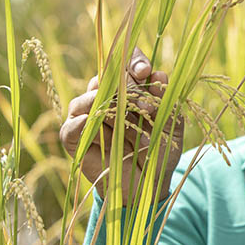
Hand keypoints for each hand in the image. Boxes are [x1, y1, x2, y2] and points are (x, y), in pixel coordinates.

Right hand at [60, 48, 184, 205]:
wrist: (149, 184)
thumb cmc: (160, 150)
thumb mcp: (172, 126)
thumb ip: (166, 102)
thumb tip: (160, 76)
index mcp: (130, 88)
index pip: (126, 60)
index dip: (134, 61)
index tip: (144, 72)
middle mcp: (105, 97)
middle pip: (107, 76)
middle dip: (130, 89)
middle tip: (145, 107)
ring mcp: (87, 115)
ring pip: (91, 98)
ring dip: (114, 109)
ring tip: (133, 123)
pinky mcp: (73, 137)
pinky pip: (72, 124)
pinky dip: (84, 122)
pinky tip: (96, 124)